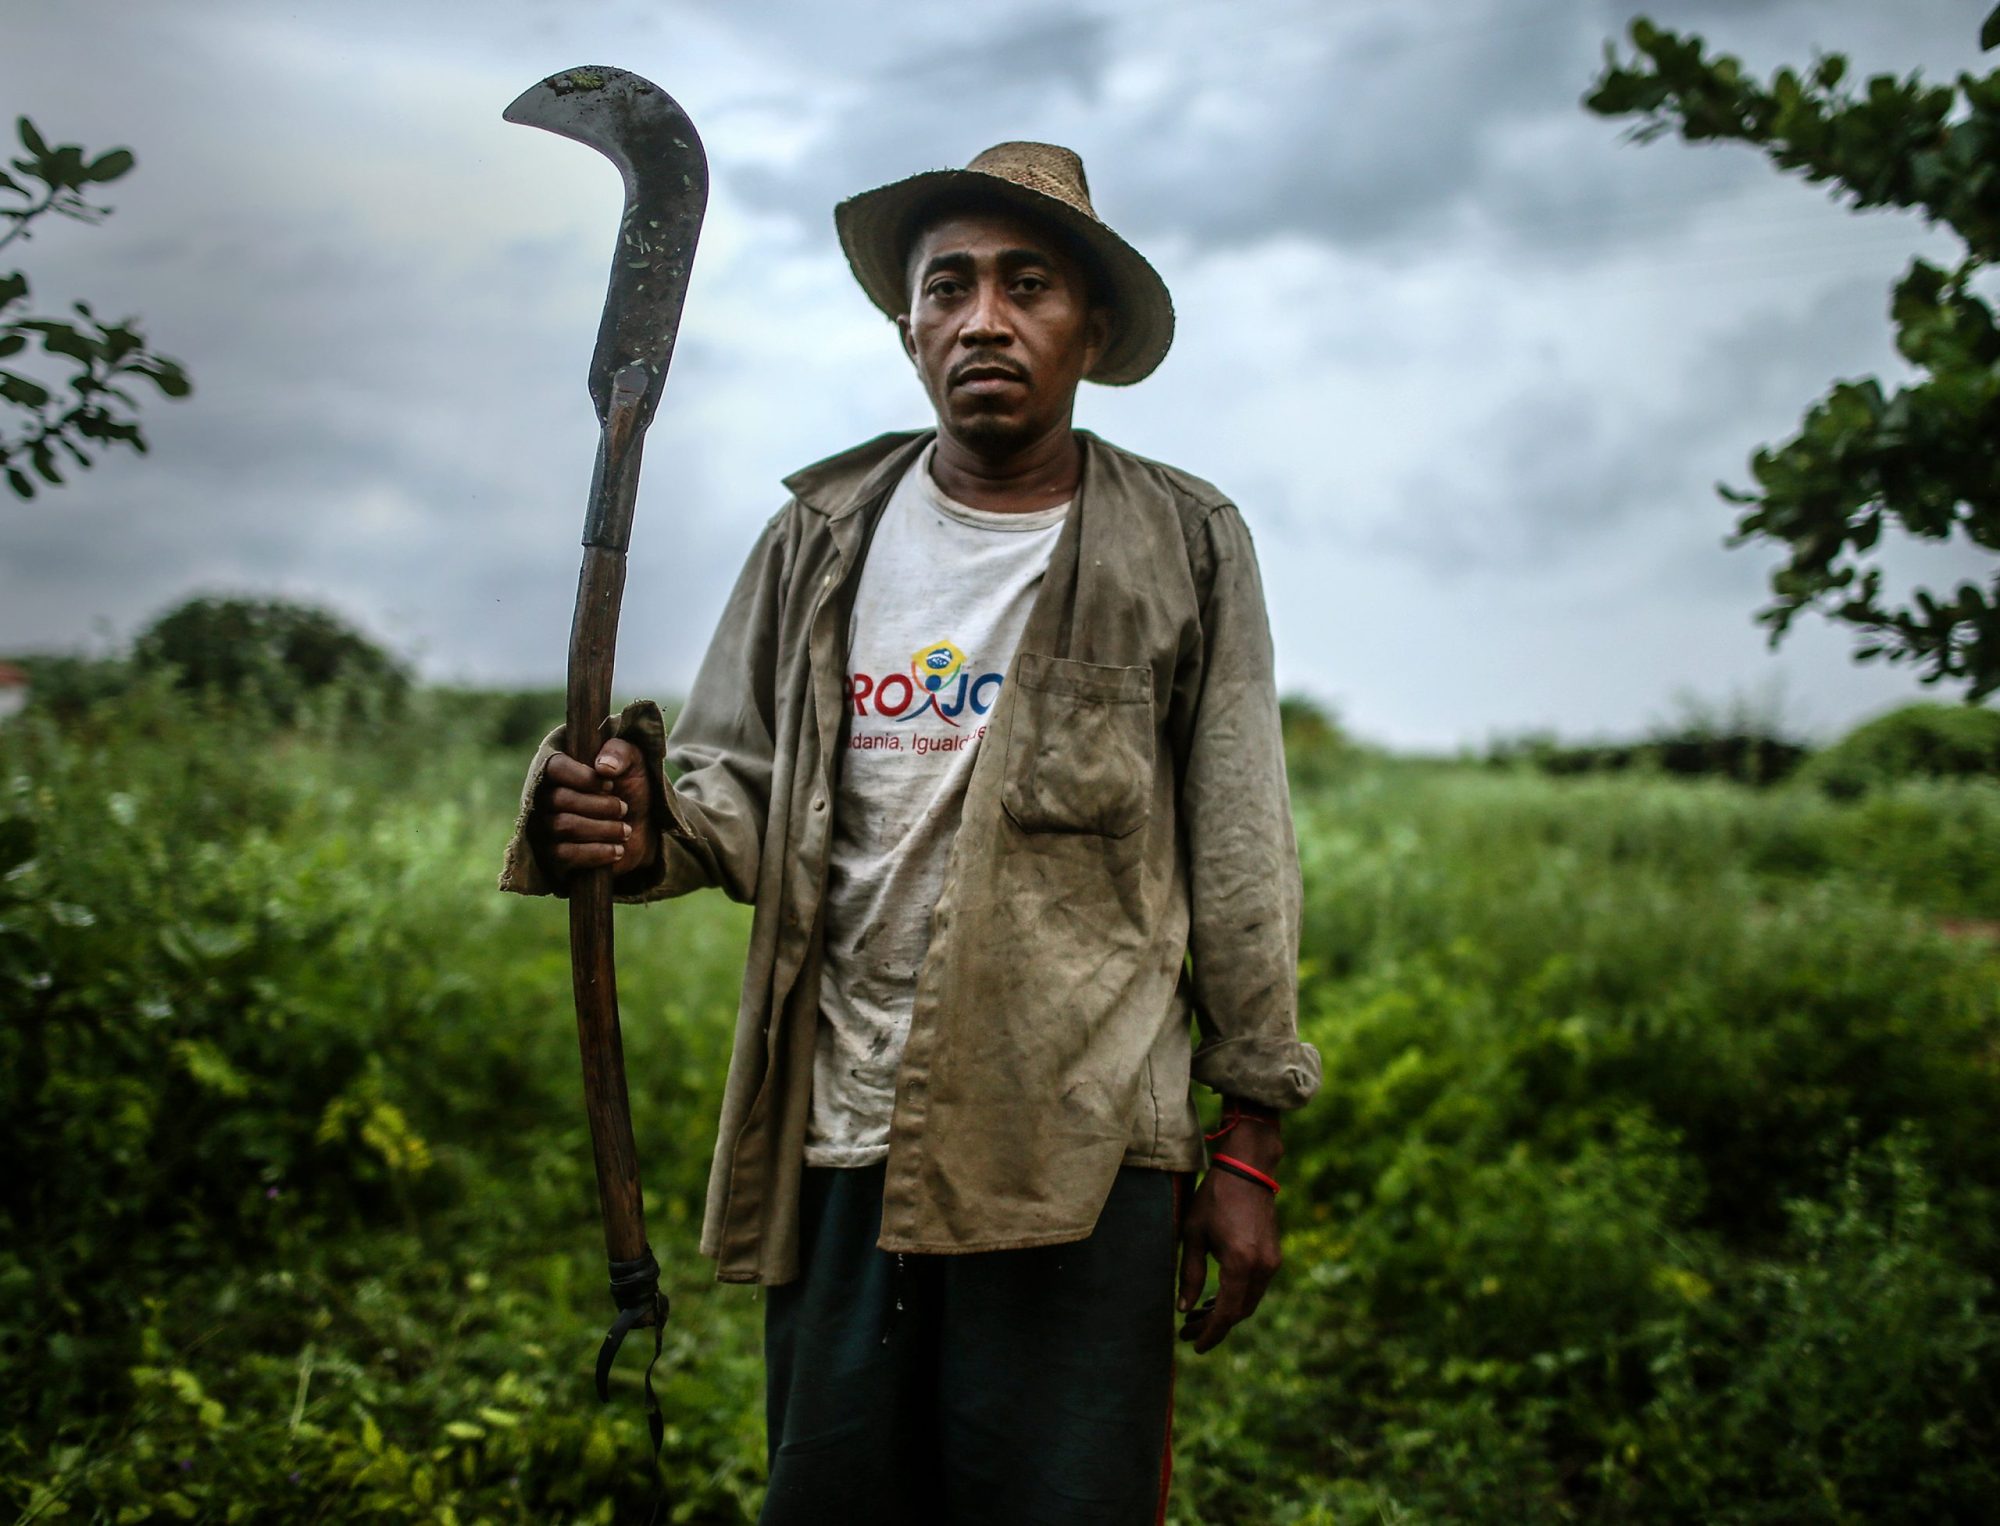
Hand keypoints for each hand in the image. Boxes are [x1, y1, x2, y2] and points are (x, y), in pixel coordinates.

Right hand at [532, 736, 655, 876]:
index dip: (583, 776)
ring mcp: (545, 828)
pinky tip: (617, 849)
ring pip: (564, 825)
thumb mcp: (633, 764)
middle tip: (624, 809)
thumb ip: (621, 752)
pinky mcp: (553, 857)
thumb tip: (603, 766)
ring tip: (626, 830)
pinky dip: (595, 852)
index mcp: (560, 770)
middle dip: (600, 805)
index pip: (555, 767)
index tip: (610, 784)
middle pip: (560, 799)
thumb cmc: (630, 791)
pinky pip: (564, 854)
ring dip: (602, 828)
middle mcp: (545, 798)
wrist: (642, 831)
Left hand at [1177, 1120, 1281, 1353]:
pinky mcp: (1274, 1256)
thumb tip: (1183, 1309)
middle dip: (1214, 1326)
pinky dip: (1236, 1297)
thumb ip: (1190, 1274)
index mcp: (1240, 1264)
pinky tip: (1215, 1297)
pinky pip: (1255, 1288)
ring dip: (1225, 1312)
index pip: (1226, 1313)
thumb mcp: (1193, 1234)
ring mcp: (1272, 1263)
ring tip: (1196, 1315)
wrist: (1248, 1171)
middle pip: (1239, 1312)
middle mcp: (1262, 1268)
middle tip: (1188, 1331)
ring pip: (1249, 1302)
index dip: (1210, 1333)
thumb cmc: (1215, 1198)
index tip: (1194, 1345)